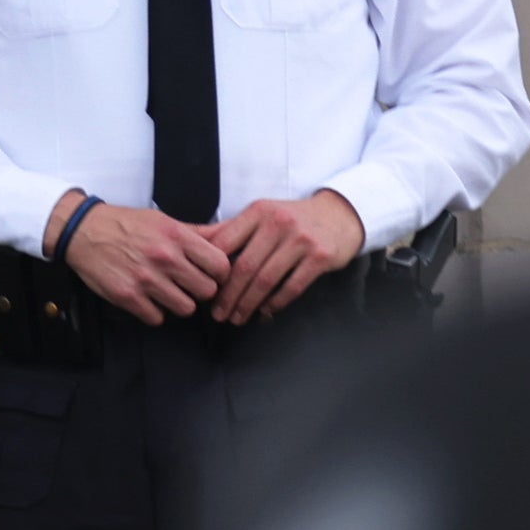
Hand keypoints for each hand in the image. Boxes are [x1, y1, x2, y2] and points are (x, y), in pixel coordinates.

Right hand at [60, 199, 230, 323]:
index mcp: (176, 236)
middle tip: (187, 284)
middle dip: (199, 290)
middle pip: (206, 291)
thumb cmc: (126, 225)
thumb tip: (228, 234)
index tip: (210, 274)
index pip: (220, 265)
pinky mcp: (128, 297)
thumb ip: (197, 233)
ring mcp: (146, 279)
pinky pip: (157, 318)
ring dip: (178, 303)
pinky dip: (154, 312)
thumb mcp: (164, 220)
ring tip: (166, 291)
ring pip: (185, 308)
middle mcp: (164, 257)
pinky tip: (147, 298)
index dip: (219, 273)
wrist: (84, 232)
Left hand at [208, 189, 365, 324]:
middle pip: (243, 267)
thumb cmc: (291, 219)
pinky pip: (292, 287)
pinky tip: (265, 311)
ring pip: (266, 280)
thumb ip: (229, 230)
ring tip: (238, 318)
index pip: (225, 244)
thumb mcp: (260, 215)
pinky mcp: (319, 256)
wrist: (339, 215)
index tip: (203, 291)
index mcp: (257, 212)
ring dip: (248, 304)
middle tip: (218, 315)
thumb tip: (190, 240)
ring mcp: (301, 239)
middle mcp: (278, 222)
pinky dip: (275, 302)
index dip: (211, 271)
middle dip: (227, 296)